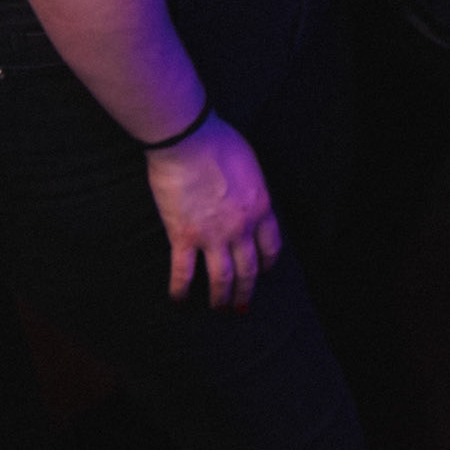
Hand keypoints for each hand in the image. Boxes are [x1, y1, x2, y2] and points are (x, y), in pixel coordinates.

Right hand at [144, 112, 282, 308]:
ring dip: (221, 299)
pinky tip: (178, 301)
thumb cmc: (219, 142)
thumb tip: (247, 200)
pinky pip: (183, 273)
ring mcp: (212, 236)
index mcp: (260, 207)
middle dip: (246, 292)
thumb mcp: (250, 165)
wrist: (189, 140)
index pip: (271, 246)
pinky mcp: (184, 237)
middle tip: (241, 306)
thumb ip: (251, 190)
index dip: (267, 263)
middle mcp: (240, 228)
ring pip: (221, 279)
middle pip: (248, 270)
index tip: (263, 272)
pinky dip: (180, 291)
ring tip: (219, 310)